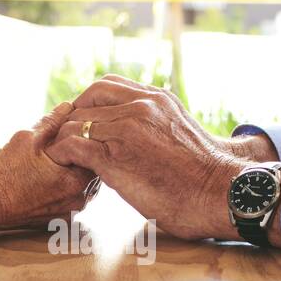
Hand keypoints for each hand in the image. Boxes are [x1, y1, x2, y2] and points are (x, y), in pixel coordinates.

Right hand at [0, 102, 97, 230]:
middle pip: (94, 168)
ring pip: (86, 182)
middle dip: (83, 153)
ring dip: (77, 168)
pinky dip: (69, 184)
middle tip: (67, 143)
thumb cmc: (6, 173)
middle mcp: (80, 198)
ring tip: (58, 159)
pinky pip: (75, 195)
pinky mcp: (64, 218)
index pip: (97, 152)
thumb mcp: (27, 138)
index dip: (87, 138)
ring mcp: (73, 210)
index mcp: (76, 179)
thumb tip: (69, 105)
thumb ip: (52, 121)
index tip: (75, 131)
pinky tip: (54, 175)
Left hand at [45, 75, 270, 240]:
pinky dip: (62, 153)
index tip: (85, 122)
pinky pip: (72, 145)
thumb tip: (150, 134)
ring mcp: (126, 130)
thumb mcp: (181, 131)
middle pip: (86, 100)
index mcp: (157, 99)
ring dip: (64, 138)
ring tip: (64, 155)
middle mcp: (141, 107)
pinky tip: (64, 164)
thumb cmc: (204, 174)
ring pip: (75, 122)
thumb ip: (160, 124)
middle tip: (68, 138)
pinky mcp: (115, 157)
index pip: (107, 87)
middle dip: (72, 118)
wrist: (218, 193)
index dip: (89, 103)